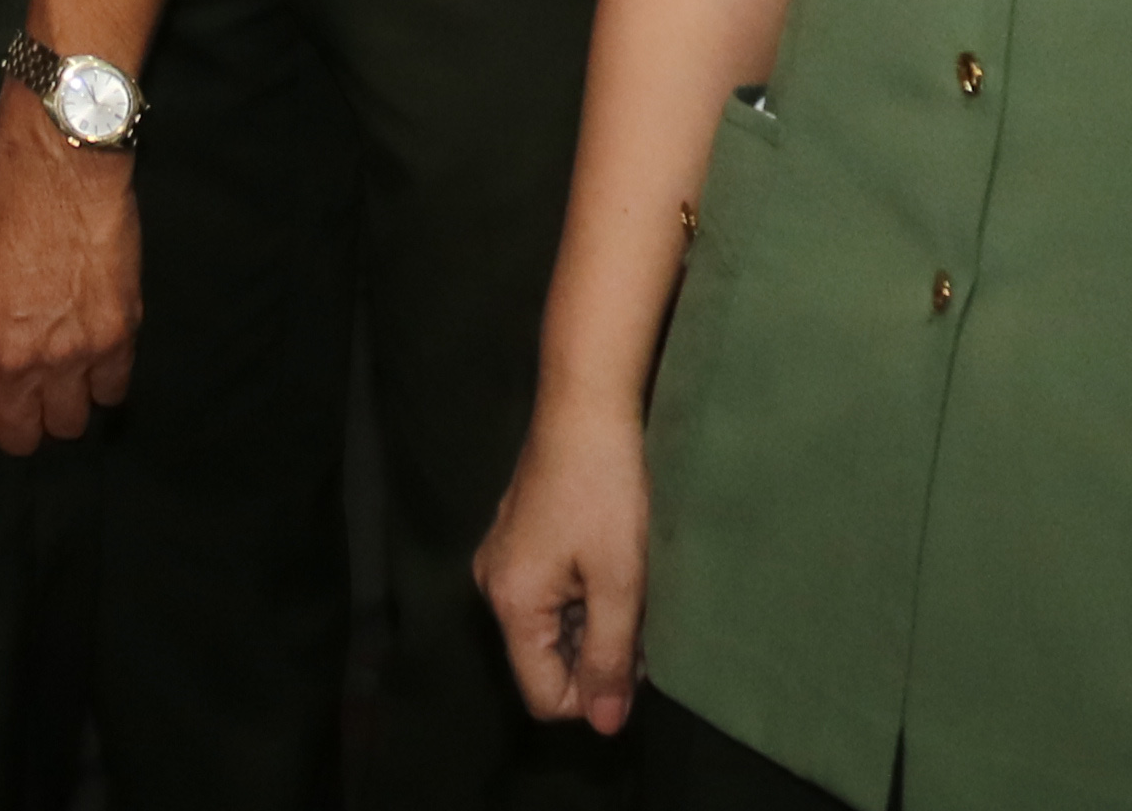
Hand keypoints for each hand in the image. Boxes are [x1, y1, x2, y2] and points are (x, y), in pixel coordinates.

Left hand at [0, 92, 138, 452]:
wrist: (57, 165)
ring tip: (65, 373)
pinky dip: (104, 380)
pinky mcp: (115, 338)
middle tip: (29, 392)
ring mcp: (68, 356)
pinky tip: (96, 354)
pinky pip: (111, 392)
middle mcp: (14, 364)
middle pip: (21, 437)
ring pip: (70, 425)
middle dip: (22, 419)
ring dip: (66, 404)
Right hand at [474, 397, 655, 734]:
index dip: (595, 694)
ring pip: (551, 628)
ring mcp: (500, 560)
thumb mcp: (619, 581)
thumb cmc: (605, 490)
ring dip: (594, 621)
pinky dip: (582, 594)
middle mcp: (492, 587)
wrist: (585, 404)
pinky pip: (548, 595)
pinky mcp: (515, 539)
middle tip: (639, 613)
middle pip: (546, 662)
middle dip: (597, 653)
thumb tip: (606, 727)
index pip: (545, 697)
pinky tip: (610, 560)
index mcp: (510, 604)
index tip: (635, 657)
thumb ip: (611, 658)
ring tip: (628, 580)